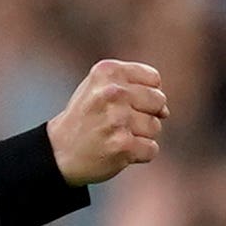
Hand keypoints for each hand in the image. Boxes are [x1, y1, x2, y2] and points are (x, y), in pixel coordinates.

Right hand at [46, 60, 169, 184]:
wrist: (60, 151)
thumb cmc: (87, 115)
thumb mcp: (101, 85)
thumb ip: (135, 86)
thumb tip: (166, 111)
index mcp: (108, 71)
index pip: (154, 79)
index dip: (145, 93)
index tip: (123, 102)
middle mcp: (112, 92)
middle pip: (159, 101)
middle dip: (146, 114)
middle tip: (119, 122)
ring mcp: (117, 119)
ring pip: (156, 127)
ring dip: (140, 135)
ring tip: (115, 136)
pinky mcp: (123, 146)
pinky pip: (152, 149)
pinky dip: (139, 154)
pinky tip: (118, 151)